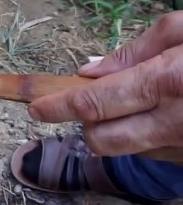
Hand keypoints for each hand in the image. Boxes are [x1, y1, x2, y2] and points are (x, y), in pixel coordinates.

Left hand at [27, 11, 182, 157]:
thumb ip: (136, 51)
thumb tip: (90, 72)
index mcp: (167, 82)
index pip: (93, 103)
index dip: (57, 107)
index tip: (35, 108)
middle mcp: (173, 123)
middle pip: (102, 139)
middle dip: (87, 123)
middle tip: (95, 102)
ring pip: (127, 150)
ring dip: (120, 130)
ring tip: (145, 103)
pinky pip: (155, 154)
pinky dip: (148, 137)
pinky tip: (168, 116)